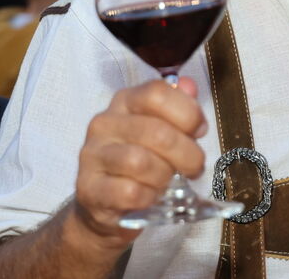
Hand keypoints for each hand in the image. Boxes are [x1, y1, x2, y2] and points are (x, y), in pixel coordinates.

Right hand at [71, 78, 206, 246]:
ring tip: (169, 181)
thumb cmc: (143, 159)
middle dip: (187, 153)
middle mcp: (104, 123)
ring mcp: (92, 156)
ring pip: (140, 162)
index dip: (188, 112)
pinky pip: (129, 192)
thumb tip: (189, 86)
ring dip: (165, 176)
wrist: (105, 201)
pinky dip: (149, 196)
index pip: (157, 93)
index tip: (200, 131)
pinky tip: (151, 196)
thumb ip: (179, 106)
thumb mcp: (163, 128)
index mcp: (125, 101)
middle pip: (156, 131)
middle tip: (195, 167)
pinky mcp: (89, 189)